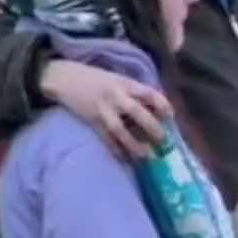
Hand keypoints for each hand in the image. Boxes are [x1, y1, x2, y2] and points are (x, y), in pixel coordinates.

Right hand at [40, 60, 173, 160]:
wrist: (66, 78)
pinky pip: (105, 138)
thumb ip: (135, 91)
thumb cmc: (97, 78)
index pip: (149, 93)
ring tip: (147, 156)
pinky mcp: (91, 120)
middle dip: (152, 127)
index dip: (163, 104)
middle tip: (164, 141)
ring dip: (134, 144)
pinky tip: (125, 159)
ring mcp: (102, 109)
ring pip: (120, 129)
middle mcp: (116, 96)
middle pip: (137, 112)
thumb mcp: (119, 78)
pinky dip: (115, 149)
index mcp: (126, 83)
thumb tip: (155, 107)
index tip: (171, 116)